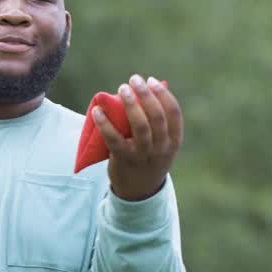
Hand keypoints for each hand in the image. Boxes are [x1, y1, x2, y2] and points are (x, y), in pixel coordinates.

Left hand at [93, 74, 183, 200]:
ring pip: (140, 126)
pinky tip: (97, 110)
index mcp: (174, 141)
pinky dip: (105, 123)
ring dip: (131, 104)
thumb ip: (157, 123)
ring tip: (123, 88)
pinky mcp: (124, 160)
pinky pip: (114, 139)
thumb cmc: (148, 159)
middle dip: (146, 94)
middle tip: (134, 79)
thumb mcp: (161, 145)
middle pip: (157, 117)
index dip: (163, 94)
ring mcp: (143, 155)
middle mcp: (162, 148)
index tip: (151, 80)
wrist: (139, 191)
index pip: (173, 113)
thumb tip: (144, 91)